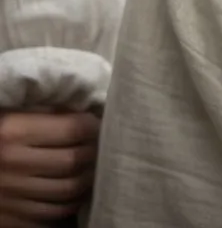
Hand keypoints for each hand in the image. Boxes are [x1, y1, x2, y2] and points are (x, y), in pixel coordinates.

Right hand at [0, 111, 98, 225]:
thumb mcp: (15, 115)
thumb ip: (48, 114)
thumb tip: (88, 117)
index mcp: (14, 131)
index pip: (73, 128)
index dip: (94, 127)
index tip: (100, 126)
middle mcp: (11, 162)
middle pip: (73, 161)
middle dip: (94, 154)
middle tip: (101, 149)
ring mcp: (7, 194)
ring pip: (66, 191)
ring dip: (87, 182)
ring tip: (93, 172)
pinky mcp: (6, 218)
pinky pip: (49, 215)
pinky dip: (68, 206)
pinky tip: (74, 195)